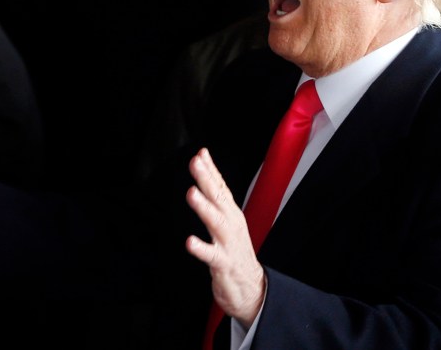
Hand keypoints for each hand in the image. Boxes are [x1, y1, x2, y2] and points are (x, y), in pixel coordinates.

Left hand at [185, 148, 264, 327]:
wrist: (251, 287)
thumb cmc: (235, 251)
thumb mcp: (227, 221)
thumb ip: (215, 199)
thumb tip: (205, 172)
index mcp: (231, 214)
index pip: (221, 187)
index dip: (211, 169)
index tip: (201, 153)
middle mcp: (231, 224)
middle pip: (218, 198)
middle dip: (207, 179)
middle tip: (196, 163)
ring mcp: (228, 243)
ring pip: (216, 222)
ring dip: (204, 207)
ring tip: (192, 193)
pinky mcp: (224, 263)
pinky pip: (211, 255)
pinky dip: (201, 248)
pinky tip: (189, 242)